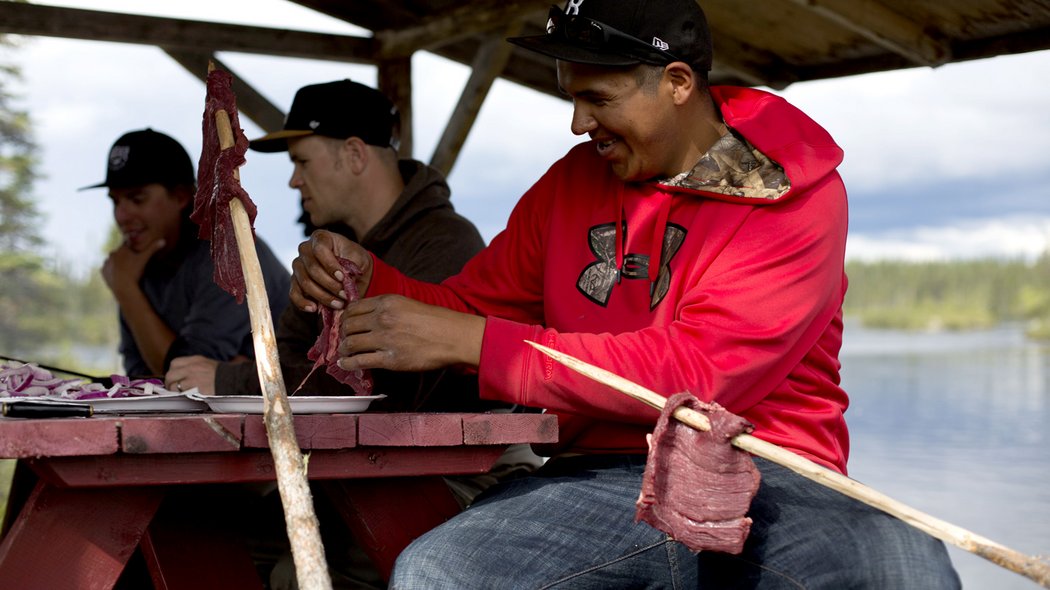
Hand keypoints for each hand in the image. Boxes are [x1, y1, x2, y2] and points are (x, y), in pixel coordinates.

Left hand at [101, 239, 164, 298]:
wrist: (124, 287)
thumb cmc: (135, 271)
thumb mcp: (145, 259)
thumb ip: (153, 248)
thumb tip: (163, 240)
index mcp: (121, 249)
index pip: (127, 245)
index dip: (133, 249)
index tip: (136, 255)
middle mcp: (112, 253)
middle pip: (120, 253)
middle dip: (125, 256)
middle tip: (133, 265)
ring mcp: (106, 263)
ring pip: (113, 261)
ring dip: (118, 264)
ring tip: (126, 271)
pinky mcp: (102, 271)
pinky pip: (108, 269)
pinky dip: (112, 271)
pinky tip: (119, 275)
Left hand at [165, 355, 221, 394]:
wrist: (235, 380)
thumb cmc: (224, 376)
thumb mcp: (208, 365)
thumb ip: (195, 368)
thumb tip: (182, 377)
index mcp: (196, 360)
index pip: (175, 363)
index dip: (173, 372)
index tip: (175, 378)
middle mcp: (192, 367)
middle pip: (171, 374)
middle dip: (170, 383)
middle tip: (174, 389)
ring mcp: (192, 377)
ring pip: (173, 385)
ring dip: (175, 391)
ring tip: (182, 394)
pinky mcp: (194, 388)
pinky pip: (180, 393)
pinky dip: (181, 396)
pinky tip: (187, 397)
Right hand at [290, 230, 372, 312]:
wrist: (353, 273)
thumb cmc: (356, 261)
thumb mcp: (358, 258)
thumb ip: (351, 266)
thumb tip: (345, 280)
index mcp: (320, 238)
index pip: (319, 250)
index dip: (330, 265)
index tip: (343, 277)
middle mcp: (305, 250)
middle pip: (312, 269)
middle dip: (330, 285)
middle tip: (345, 295)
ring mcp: (298, 266)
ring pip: (304, 283)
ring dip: (323, 296)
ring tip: (339, 304)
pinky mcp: (295, 282)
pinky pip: (294, 294)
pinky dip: (303, 303)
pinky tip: (315, 309)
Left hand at [336, 294, 485, 372]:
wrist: (453, 336)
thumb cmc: (436, 321)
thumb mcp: (408, 304)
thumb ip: (388, 308)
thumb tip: (370, 317)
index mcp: (387, 302)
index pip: (353, 308)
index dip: (345, 317)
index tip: (345, 323)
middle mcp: (382, 318)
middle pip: (349, 325)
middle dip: (342, 333)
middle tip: (343, 339)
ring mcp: (384, 339)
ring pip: (351, 343)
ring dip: (343, 349)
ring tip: (343, 352)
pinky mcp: (390, 359)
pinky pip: (360, 361)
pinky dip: (348, 363)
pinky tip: (344, 363)